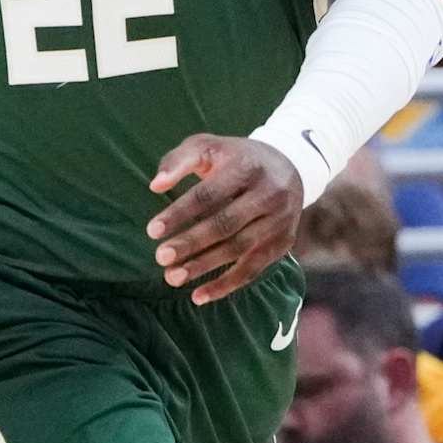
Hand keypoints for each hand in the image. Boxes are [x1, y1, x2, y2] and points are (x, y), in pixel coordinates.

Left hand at [147, 133, 302, 303]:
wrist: (289, 166)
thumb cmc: (235, 158)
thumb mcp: (208, 147)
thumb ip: (178, 161)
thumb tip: (155, 186)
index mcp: (247, 167)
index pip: (209, 195)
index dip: (180, 213)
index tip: (152, 230)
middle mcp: (268, 194)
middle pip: (225, 224)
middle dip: (190, 243)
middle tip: (161, 257)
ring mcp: (279, 221)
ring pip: (238, 249)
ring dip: (203, 267)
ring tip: (172, 278)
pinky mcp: (282, 243)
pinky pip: (253, 270)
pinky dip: (225, 286)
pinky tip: (198, 296)